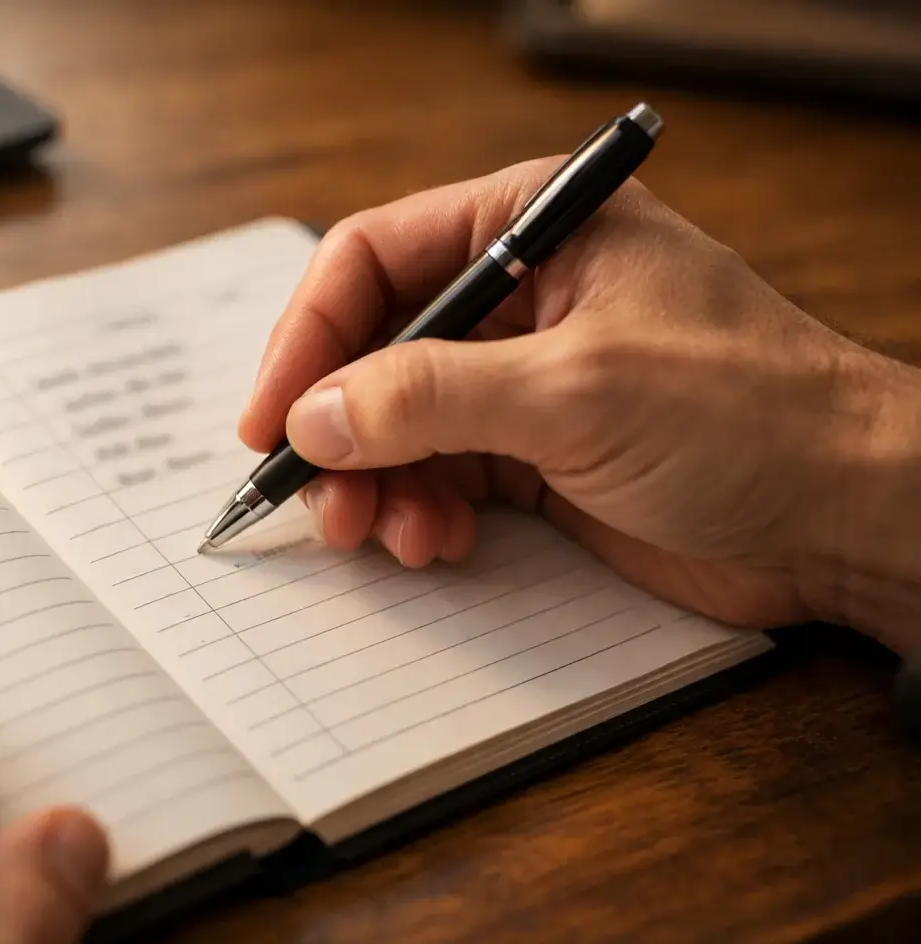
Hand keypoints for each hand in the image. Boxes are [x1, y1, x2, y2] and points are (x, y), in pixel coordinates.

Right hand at [240, 159, 920, 650]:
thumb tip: (313, 416)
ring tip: (384, 535)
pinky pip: (436, 478)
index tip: (269, 417)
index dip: (307, 337)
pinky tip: (434, 543)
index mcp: (533, 227)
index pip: (373, 259)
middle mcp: (519, 296)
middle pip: (372, 349)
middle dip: (336, 428)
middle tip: (315, 498)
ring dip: (374, 484)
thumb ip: (431, 397)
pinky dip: (417, 513)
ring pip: (395, 424)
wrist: (846, 516)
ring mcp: (522, 380)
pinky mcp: (534, 456)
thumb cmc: (749, 414)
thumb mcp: (575, 390)